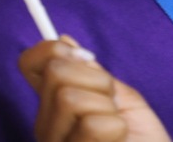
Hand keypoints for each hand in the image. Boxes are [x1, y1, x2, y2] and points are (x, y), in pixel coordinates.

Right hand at [19, 36, 170, 141]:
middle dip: (97, 81)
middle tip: (112, 106)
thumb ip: (92, 73)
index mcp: (55, 107)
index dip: (52, 50)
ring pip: (70, 98)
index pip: (30, 64)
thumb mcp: (121, 98)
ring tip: (115, 128)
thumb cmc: (143, 139)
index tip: (85, 59)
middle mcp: (47, 127)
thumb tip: (64, 40)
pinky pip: (92, 125)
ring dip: (107, 108)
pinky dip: (115, 129)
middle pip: (57, 72)